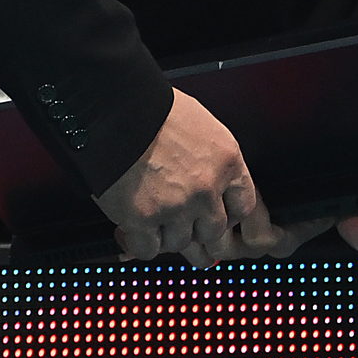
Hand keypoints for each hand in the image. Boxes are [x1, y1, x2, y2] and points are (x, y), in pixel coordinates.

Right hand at [94, 89, 292, 266]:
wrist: (114, 108)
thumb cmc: (152, 107)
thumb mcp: (199, 123)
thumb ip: (211, 158)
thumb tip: (210, 181)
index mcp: (226, 161)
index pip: (243, 205)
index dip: (227, 214)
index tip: (216, 215)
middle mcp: (206, 188)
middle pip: (214, 232)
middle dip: (197, 229)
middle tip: (181, 221)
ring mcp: (176, 207)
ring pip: (180, 243)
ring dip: (165, 233)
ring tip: (151, 216)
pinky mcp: (143, 219)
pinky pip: (148, 249)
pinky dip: (139, 242)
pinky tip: (132, 228)